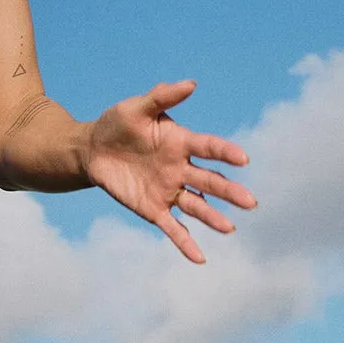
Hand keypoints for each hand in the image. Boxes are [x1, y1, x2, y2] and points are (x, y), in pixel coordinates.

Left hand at [83, 80, 255, 262]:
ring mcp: (169, 190)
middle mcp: (181, 168)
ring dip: (213, 217)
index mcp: (181, 142)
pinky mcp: (153, 209)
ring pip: (196, 206)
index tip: (243, 158)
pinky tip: (200, 258)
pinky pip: (172, 228)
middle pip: (209, 181)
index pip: (209, 147)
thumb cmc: (117, 124)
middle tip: (250, 202)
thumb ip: (162, 96)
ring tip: (230, 227)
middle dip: (229, 191)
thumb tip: (191, 84)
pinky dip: (185, 243)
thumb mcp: (136, 108)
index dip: (225, 153)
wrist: (92, 150)